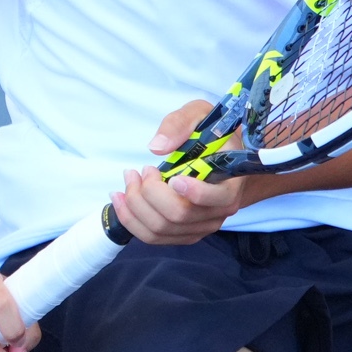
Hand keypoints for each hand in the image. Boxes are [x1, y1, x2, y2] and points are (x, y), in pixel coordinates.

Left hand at [112, 100, 248, 245]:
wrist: (220, 157)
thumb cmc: (210, 135)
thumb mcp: (199, 115)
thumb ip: (180, 124)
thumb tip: (158, 146)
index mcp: (230, 185)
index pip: (215, 199)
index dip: (192, 192)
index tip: (171, 176)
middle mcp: (218, 213)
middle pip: (178, 215)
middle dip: (149, 192)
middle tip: (142, 170)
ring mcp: (199, 227)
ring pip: (160, 229)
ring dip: (135, 205)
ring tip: (129, 179)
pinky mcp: (182, 234)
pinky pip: (152, 237)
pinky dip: (131, 219)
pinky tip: (121, 199)